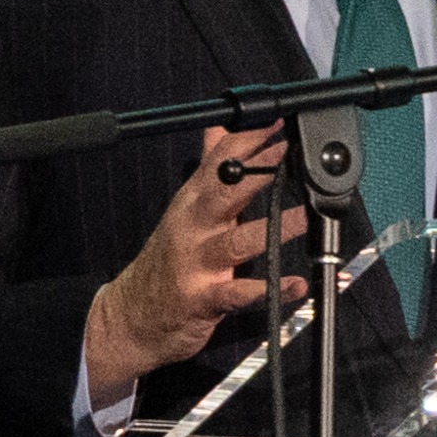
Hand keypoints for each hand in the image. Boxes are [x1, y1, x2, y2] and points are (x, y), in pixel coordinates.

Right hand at [86, 124, 286, 411]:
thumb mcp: (185, 208)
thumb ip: (209, 168)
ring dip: (274, 228)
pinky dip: (269, 290)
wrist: (132, 316)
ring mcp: (196, 264)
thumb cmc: (168, 259)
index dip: (248, 139)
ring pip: (237, 241)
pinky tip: (294, 284)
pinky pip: (239, 294)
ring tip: (305, 216)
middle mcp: (193, 227)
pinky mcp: (202, 300)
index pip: (219, 161)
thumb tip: (219, 127)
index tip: (277, 121)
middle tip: (288, 153)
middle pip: (225, 192)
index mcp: (192, 202)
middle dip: (258, 171)